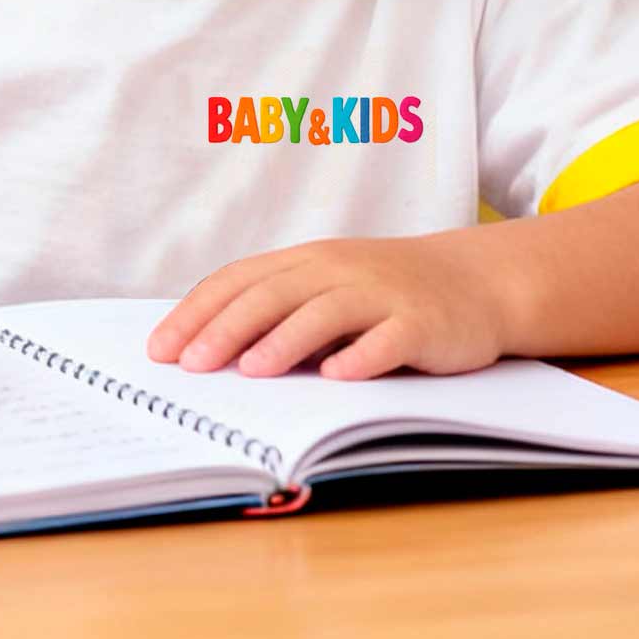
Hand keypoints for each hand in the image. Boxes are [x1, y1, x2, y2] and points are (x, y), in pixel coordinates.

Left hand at [150, 232, 505, 379]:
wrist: (478, 280)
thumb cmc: (387, 292)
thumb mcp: (329, 289)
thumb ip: (280, 311)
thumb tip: (209, 351)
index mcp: (307, 262)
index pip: (237, 281)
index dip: (196, 313)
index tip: (160, 349)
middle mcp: (339, 270)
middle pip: (272, 295)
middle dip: (227, 329)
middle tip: (191, 365)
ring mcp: (382, 294)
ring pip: (325, 313)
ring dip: (286, 341)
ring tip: (253, 371)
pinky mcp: (423, 323)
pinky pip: (389, 339)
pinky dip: (362, 356)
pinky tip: (338, 376)